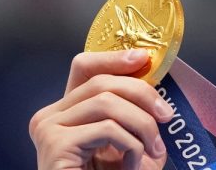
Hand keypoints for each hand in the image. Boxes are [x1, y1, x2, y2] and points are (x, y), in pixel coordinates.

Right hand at [29, 49, 173, 169]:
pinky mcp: (54, 146)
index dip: (115, 57)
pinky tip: (133, 165)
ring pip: (107, 102)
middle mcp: (50, 116)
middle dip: (143, 94)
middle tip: (167, 117)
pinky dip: (131, 145)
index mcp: (66, 111)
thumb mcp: (129, 139)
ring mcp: (48, 129)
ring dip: (141, 125)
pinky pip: (107, 129)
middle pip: (101, 81)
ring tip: (153, 150)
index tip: (145, 58)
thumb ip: (135, 109)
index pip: (85, 66)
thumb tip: (154, 75)